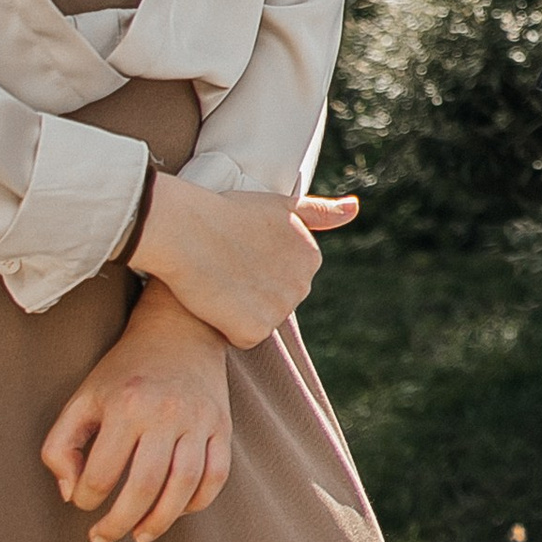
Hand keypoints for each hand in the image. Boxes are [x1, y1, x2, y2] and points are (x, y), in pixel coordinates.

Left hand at [40, 281, 233, 541]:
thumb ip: (60, 448)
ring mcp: (200, 419)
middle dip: (119, 523)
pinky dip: (198, 501)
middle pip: (145, 486)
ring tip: (141, 536)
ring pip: (185, 485)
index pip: (101, 475)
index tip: (82, 502)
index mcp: (126, 407)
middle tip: (102, 537)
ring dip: (161, 521)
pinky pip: (217, 474)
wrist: (180, 331)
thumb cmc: (123, 371)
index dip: (85, 500)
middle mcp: (167, 413)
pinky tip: (178, 510)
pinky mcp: (223, 425)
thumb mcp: (81, 400)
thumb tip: (72, 494)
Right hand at [130, 170, 358, 347]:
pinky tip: (216, 303)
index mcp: (311, 257)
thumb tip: (354, 209)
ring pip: (258, 320)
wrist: (187, 229)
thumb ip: (318, 213)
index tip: (239, 253)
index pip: (284, 277)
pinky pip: (242, 337)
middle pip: (274, 301)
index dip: (255, 269)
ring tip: (219, 281)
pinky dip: (226, 327)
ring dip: (238, 310)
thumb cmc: (226, 213)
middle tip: (225, 267)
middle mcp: (304, 284)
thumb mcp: (279, 205)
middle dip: (250, 291)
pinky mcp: (257, 329)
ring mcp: (282, 308)